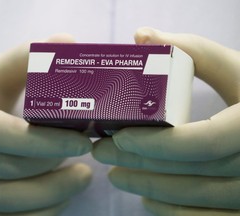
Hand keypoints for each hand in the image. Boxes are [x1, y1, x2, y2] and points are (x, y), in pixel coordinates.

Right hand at [0, 34, 91, 214]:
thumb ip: (27, 58)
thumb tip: (69, 44)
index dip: (44, 141)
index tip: (83, 142)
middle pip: (8, 170)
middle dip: (55, 170)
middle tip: (90, 161)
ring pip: (4, 203)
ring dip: (50, 196)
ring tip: (82, 179)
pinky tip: (58, 202)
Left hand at [93, 27, 239, 214]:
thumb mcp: (233, 66)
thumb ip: (190, 49)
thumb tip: (142, 36)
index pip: (201, 143)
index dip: (155, 144)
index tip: (118, 137)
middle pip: (190, 172)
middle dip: (139, 164)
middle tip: (101, 153)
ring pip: (196, 198)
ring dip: (149, 188)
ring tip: (114, 175)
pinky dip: (174, 212)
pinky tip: (147, 199)